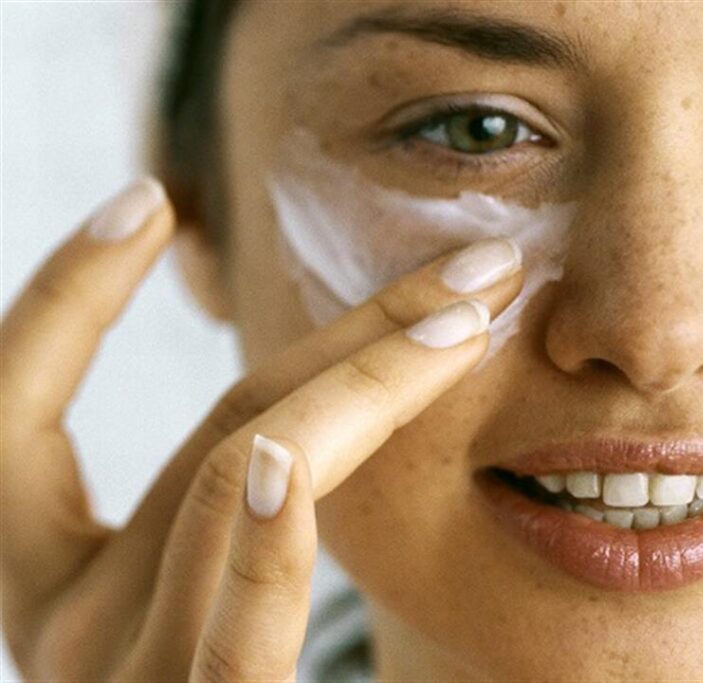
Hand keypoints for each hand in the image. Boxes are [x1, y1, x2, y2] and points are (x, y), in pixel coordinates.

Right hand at [0, 178, 523, 680]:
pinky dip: (278, 522)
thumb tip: (290, 411)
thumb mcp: (191, 603)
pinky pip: (245, 606)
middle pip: (220, 425)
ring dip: (372, 375)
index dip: (66, 298)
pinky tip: (307, 451)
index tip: (150, 198)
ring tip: (474, 307)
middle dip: (348, 323)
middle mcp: (61, 635)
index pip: (15, 414)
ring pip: (251, 474)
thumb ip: (225, 518)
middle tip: (472, 259)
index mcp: (49, 590)